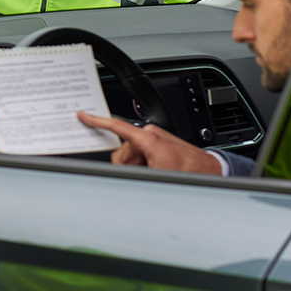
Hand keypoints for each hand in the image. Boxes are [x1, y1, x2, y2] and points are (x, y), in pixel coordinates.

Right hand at [75, 112, 222, 174]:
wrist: (208, 171)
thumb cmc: (189, 172)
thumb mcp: (155, 175)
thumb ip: (131, 172)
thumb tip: (118, 173)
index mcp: (148, 138)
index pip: (116, 126)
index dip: (96, 121)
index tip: (83, 115)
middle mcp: (150, 134)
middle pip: (122, 150)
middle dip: (127, 164)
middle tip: (142, 174)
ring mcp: (155, 138)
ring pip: (131, 154)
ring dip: (137, 166)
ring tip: (153, 173)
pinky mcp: (159, 144)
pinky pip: (141, 154)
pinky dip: (144, 164)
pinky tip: (155, 171)